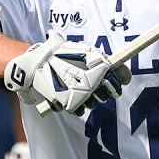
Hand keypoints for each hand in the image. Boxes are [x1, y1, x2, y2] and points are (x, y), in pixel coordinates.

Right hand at [4, 30, 131, 115]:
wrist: (34, 62)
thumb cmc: (57, 53)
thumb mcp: (79, 49)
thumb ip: (99, 59)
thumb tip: (124, 75)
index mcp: (97, 60)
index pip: (121, 73)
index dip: (122, 78)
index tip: (121, 81)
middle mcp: (92, 76)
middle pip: (107, 92)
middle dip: (102, 91)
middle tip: (92, 86)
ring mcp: (81, 91)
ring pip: (94, 102)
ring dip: (88, 99)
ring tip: (77, 90)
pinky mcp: (70, 102)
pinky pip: (80, 110)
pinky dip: (77, 106)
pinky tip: (70, 98)